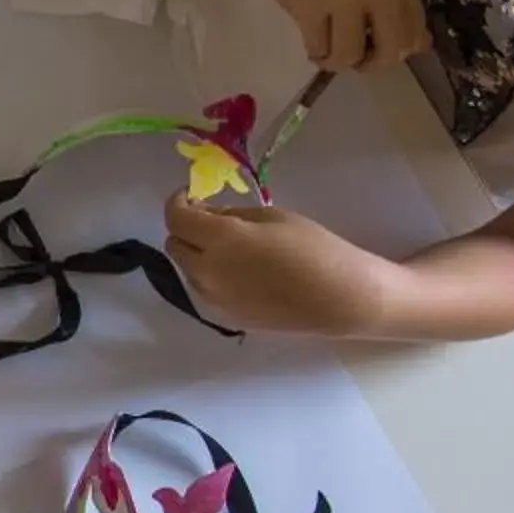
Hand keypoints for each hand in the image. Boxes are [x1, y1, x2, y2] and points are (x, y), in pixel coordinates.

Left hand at [163, 191, 395, 333]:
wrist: (338, 299)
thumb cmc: (313, 248)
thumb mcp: (273, 217)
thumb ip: (231, 215)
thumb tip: (206, 214)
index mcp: (220, 240)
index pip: (176, 219)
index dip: (177, 203)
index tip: (189, 196)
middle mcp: (207, 272)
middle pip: (175, 246)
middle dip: (185, 229)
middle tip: (209, 220)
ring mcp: (214, 299)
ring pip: (187, 270)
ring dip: (196, 254)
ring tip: (228, 247)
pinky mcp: (226, 317)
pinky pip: (204, 290)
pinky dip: (210, 275)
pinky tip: (239, 271)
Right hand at [245, 0, 427, 72]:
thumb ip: (398, 6)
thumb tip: (421, 47)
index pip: (414, 36)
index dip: (395, 52)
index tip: (374, 45)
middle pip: (390, 53)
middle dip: (370, 65)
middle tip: (352, 57)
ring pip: (349, 56)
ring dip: (336, 60)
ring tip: (325, 47)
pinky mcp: (309, 7)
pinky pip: (318, 48)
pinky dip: (314, 50)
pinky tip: (310, 37)